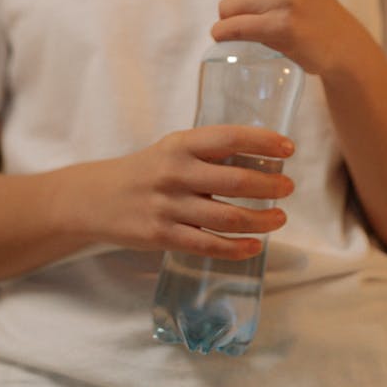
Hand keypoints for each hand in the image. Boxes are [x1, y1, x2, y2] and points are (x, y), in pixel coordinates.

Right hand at [99, 124, 294, 259]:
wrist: (96, 197)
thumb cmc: (146, 170)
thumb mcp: (172, 149)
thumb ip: (208, 152)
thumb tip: (260, 158)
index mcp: (180, 144)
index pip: (229, 138)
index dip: (263, 142)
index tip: (288, 149)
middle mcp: (175, 172)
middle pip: (236, 181)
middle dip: (270, 186)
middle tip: (289, 188)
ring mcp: (168, 206)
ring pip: (227, 218)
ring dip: (261, 220)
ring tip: (280, 218)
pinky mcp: (162, 236)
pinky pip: (208, 245)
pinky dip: (237, 248)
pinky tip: (255, 246)